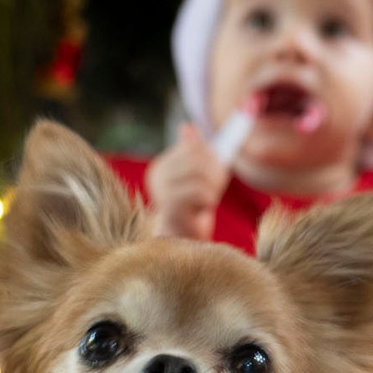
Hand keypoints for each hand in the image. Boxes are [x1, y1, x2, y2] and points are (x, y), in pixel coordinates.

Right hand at [148, 125, 226, 241]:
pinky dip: (208, 201)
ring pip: (201, 175)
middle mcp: (156, 176)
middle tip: (216, 190)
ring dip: (213, 189)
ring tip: (208, 202)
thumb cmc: (192, 210)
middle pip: (199, 157)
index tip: (215, 175)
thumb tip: (187, 127)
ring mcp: (161, 192)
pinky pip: (200, 194)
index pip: (195, 146)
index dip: (212, 158)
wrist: (184, 245)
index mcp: (162, 166)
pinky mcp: (169, 209)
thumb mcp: (195, 178)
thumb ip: (191, 154)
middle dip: (216, 172)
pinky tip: (202, 211)